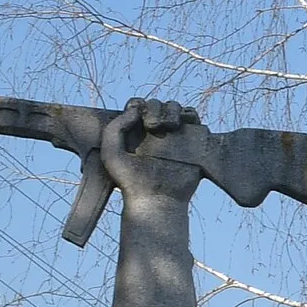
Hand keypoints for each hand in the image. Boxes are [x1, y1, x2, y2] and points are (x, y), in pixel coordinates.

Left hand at [97, 98, 216, 207]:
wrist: (156, 202)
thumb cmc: (130, 182)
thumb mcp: (111, 154)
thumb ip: (115, 128)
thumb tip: (136, 110)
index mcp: (136, 132)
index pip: (139, 106)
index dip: (138, 105)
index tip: (137, 116)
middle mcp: (155, 132)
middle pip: (159, 104)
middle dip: (156, 108)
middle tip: (153, 126)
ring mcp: (175, 137)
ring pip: (178, 109)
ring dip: (173, 110)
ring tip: (170, 126)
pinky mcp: (192, 143)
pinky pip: (195, 121)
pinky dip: (191, 116)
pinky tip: (183, 124)